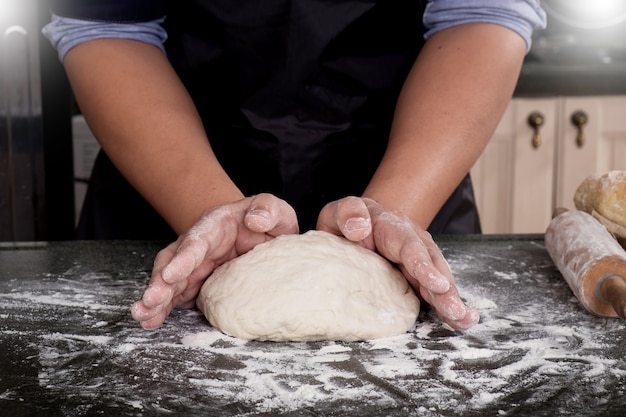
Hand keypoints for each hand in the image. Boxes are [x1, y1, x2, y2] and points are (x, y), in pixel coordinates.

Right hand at [131, 193, 297, 328]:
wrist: (267, 233)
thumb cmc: (270, 221)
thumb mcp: (278, 212)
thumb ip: (269, 209)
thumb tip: (255, 219)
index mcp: (217, 225)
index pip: (197, 241)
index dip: (183, 258)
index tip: (170, 275)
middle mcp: (199, 244)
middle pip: (174, 261)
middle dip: (161, 282)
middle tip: (149, 302)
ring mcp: (195, 263)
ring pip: (169, 279)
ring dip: (156, 297)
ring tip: (142, 316)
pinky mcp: (196, 280)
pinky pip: (176, 293)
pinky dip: (163, 307)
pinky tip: (150, 321)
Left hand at [317, 197, 478, 330]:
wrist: (357, 224)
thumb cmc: (349, 221)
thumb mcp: (340, 211)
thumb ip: (348, 214)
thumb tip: (359, 229)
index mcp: (394, 228)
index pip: (410, 247)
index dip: (424, 266)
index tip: (438, 284)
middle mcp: (413, 243)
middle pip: (432, 266)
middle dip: (445, 290)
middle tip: (456, 311)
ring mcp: (418, 261)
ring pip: (437, 281)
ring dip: (450, 301)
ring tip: (465, 320)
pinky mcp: (417, 277)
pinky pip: (433, 292)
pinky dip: (445, 306)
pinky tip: (460, 322)